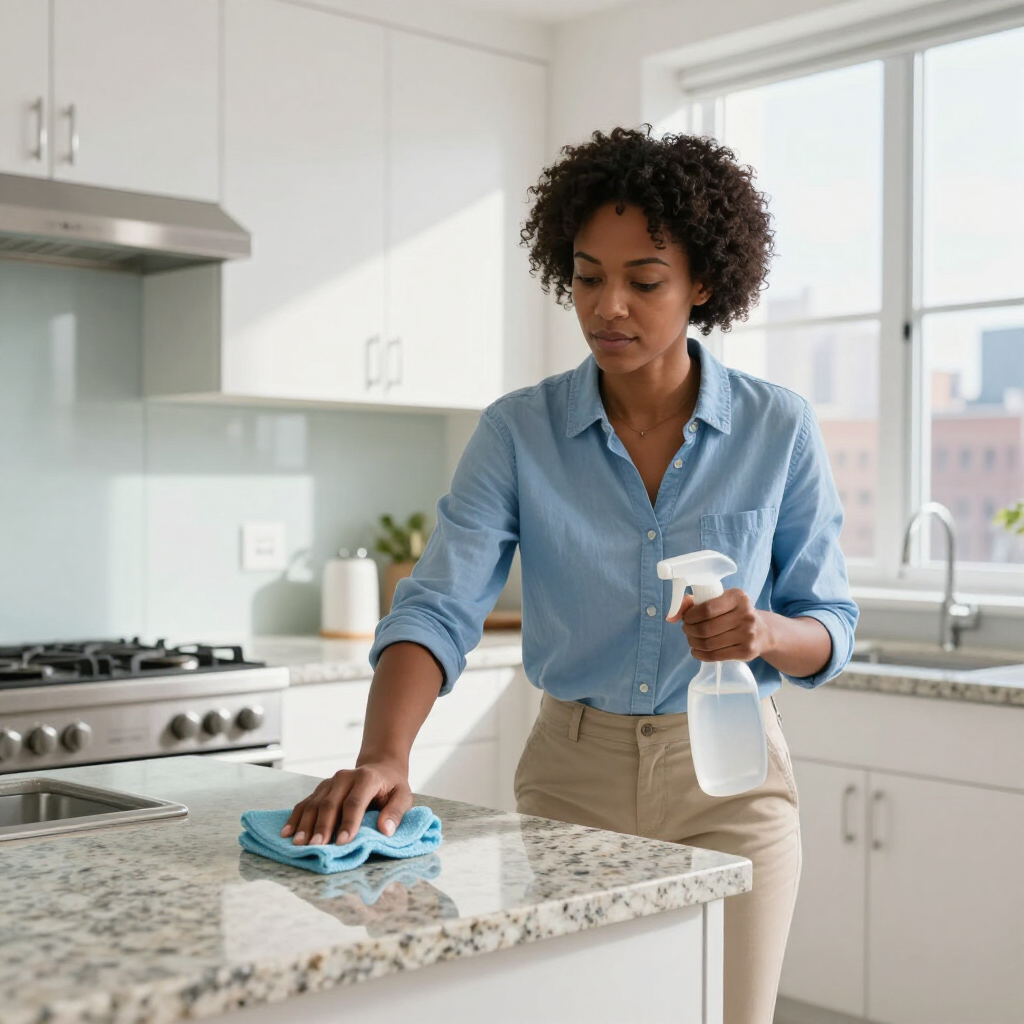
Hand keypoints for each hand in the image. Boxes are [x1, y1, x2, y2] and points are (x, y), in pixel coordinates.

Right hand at [280, 760, 412, 846]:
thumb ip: (396, 812)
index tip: (342, 842)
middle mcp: (345, 777)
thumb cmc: (392, 786)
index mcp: (366, 778)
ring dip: (306, 824)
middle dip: (323, 826)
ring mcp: (330, 782)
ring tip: (300, 844)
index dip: (348, 823)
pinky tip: (288, 832)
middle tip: (317, 847)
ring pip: (314, 803)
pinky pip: (305, 803)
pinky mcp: (321, 789)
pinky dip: (296, 818)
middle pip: (330, 803)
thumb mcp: (404, 796)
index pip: (355, 802)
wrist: (380, 767)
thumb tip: (385, 830)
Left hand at [666, 588, 773, 662]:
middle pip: (706, 628)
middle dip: (689, 630)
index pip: (707, 609)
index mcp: (738, 597)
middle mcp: (746, 615)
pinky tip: (697, 650)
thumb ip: (693, 602)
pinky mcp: (747, 652)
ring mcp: (748, 635)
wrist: (762, 631)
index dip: (690, 616)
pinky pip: (716, 656)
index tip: (686, 618)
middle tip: (686, 630)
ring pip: (709, 643)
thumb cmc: (733, 612)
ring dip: (693, 643)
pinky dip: (700, 654)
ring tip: (691, 639)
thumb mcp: (718, 599)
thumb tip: (670, 616)